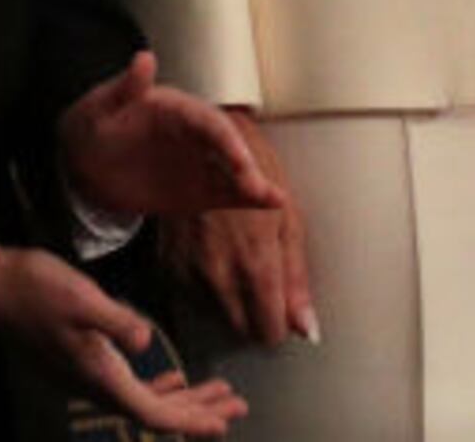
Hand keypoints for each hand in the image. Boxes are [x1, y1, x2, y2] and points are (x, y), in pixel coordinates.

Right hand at [0, 244, 248, 435]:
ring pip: (144, 399)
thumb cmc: (36, 288)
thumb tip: (148, 342)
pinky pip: (130, 385)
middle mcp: (95, 384)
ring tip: (216, 392)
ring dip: (183, 398)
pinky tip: (170, 375)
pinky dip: (157, 385)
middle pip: (155, 412)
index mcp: (100, 375)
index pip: (154, 413)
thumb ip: (117, 322)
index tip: (225, 421)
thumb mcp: (82, 299)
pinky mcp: (80, 362)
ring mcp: (86, 375)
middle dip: (198, 411)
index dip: (192, 421)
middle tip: (236, 405)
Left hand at [58, 52, 286, 221]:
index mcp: (176, 109)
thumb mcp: (101, 106)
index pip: (208, 122)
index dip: (225, 140)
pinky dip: (247, 199)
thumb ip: (126, 87)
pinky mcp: (196, 189)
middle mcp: (194, 135)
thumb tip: (144, 57)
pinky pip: (225, 194)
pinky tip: (270, 205)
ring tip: (275, 199)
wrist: (84, 160)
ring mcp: (198, 163)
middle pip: (227, 148)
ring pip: (232, 172)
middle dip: (243, 166)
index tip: (239, 160)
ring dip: (253, 184)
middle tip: (255, 188)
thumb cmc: (94, 124)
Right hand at [156, 106, 316, 350]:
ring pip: (216, 314)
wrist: (199, 142)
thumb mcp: (288, 220)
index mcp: (256, 264)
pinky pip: (192, 296)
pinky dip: (205, 285)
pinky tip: (213, 254)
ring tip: (236, 259)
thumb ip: (296, 280)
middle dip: (256, 313)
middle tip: (262, 279)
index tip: (281, 305)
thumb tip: (307, 328)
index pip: (269, 331)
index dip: (280, 322)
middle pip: (242, 329)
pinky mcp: (167, 264)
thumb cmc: (254, 173)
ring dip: (230, 300)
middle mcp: (219, 274)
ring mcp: (189, 270)